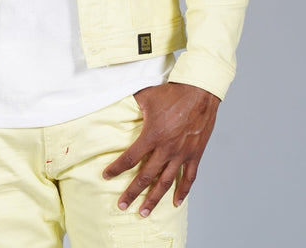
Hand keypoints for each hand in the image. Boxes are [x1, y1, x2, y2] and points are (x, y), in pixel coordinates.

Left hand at [103, 82, 219, 215]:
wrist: (199, 92)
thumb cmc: (172, 93)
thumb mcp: (146, 95)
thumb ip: (131, 102)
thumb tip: (115, 98)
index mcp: (152, 135)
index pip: (130, 157)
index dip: (116, 168)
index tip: (106, 176)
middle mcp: (166, 149)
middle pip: (146, 176)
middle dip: (132, 193)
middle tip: (122, 205)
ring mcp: (182, 154)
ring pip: (166, 182)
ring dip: (154, 199)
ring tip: (144, 212)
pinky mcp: (195, 154)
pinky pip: (189, 177)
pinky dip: (183, 191)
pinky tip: (176, 202)